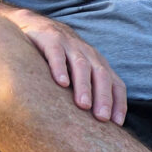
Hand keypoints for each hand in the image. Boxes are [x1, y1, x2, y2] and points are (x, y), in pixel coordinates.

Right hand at [11, 10, 126, 123]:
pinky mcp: (50, 39)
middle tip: (101, 118)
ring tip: (82, 105)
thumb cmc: (57, 57)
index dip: (118, 103)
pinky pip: (56, 53)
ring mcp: (69, 45)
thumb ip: (85, 92)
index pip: (115, 84)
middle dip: (103, 97)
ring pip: (81, 65)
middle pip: (101, 75)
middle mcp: (87, 53)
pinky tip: (60, 82)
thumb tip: (94, 126)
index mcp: (98, 63)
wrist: (34, 26)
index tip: (116, 124)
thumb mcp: (75, 72)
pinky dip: (60, 67)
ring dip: (84, 86)